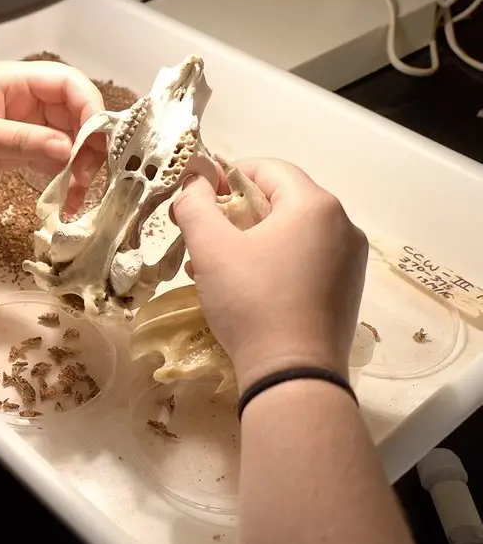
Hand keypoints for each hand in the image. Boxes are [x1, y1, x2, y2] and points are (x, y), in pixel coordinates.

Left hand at [0, 60, 104, 210]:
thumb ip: (20, 142)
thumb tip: (69, 151)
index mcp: (15, 82)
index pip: (69, 85)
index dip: (90, 109)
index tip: (96, 143)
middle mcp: (23, 102)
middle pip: (74, 115)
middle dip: (88, 145)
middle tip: (87, 179)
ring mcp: (18, 128)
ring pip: (65, 142)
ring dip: (77, 167)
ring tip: (77, 197)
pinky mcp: (10, 153)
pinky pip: (46, 162)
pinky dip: (59, 180)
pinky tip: (65, 200)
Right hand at [170, 159, 368, 391]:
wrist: (293, 374)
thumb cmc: (251, 301)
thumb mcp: (211, 248)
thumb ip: (196, 205)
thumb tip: (193, 184)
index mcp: (315, 205)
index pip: (267, 168)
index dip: (226, 175)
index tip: (197, 199)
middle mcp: (342, 225)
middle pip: (280, 201)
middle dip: (234, 214)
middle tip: (201, 238)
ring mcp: (349, 260)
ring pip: (290, 234)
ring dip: (249, 242)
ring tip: (214, 269)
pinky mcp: (346, 290)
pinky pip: (304, 261)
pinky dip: (272, 263)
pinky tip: (243, 289)